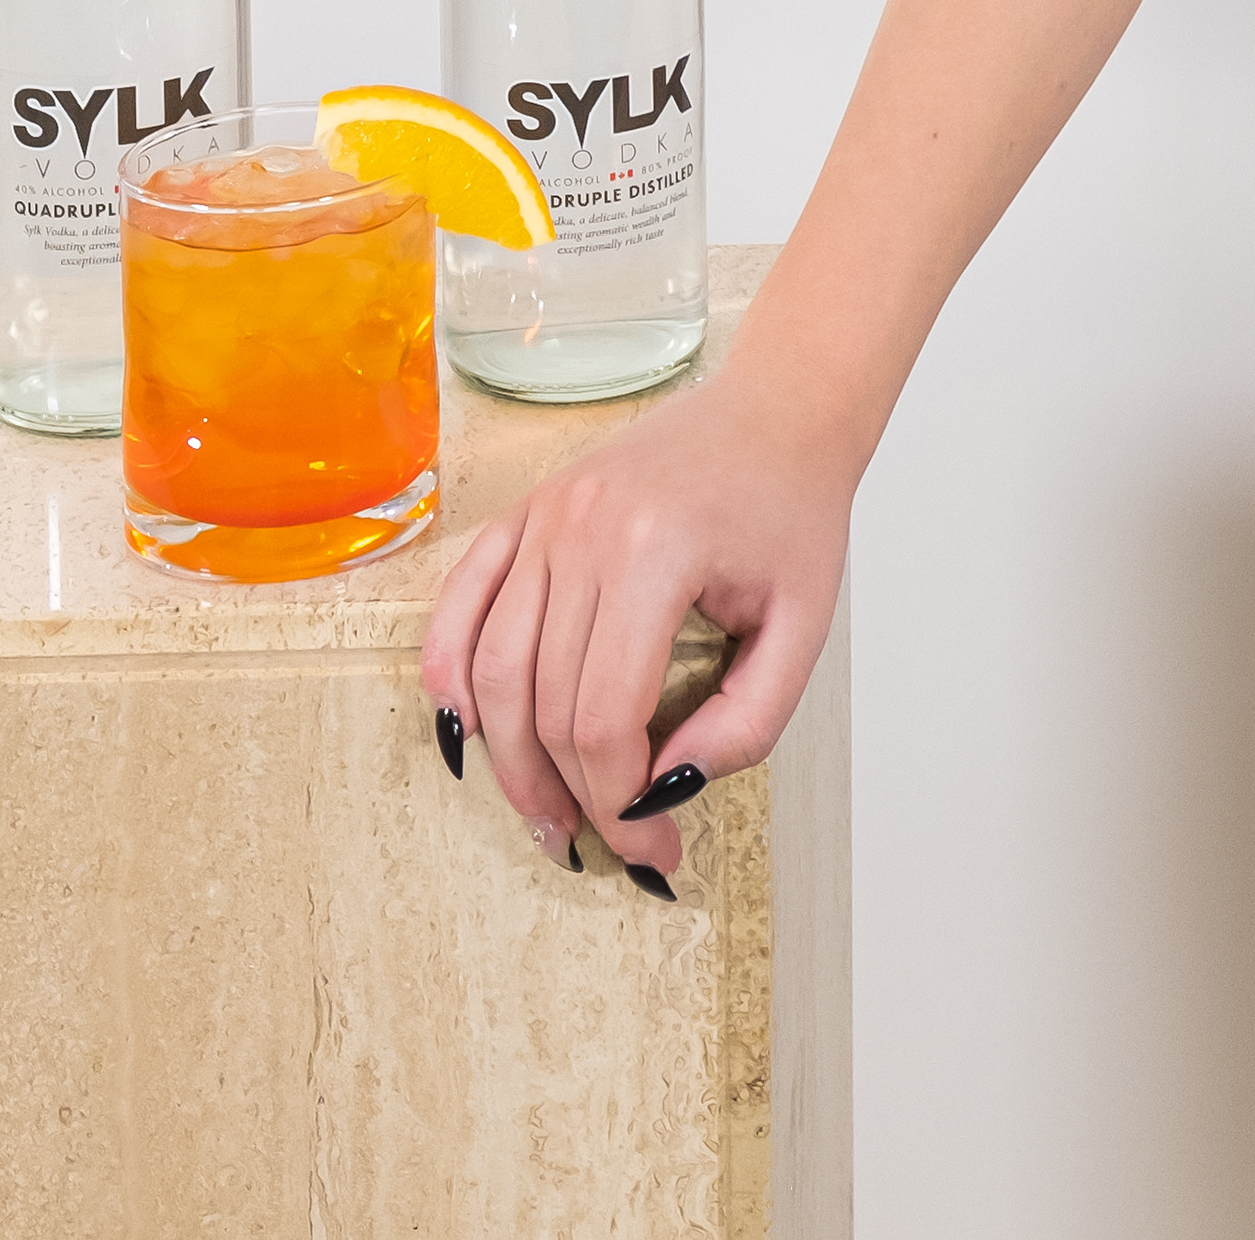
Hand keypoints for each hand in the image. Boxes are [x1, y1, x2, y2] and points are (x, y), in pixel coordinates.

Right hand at [418, 363, 856, 879]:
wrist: (779, 408)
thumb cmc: (793, 512)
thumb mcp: (803, 628)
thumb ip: (747, 723)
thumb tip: (667, 789)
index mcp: (657, 552)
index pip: (605, 717)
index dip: (620, 803)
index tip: (654, 845)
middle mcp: (586, 527)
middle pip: (545, 703)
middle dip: (571, 796)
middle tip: (605, 845)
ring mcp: (548, 512)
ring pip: (494, 667)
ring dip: (509, 759)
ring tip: (546, 816)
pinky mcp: (530, 507)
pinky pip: (464, 600)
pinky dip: (450, 671)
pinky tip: (466, 730)